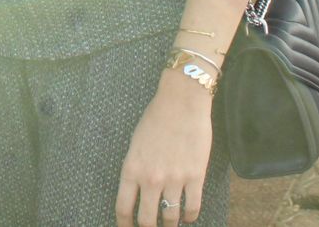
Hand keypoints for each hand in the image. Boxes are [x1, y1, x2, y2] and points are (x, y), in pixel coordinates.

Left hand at [115, 70, 213, 225]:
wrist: (181, 103)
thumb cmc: (156, 119)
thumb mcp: (135, 144)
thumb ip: (135, 169)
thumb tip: (138, 192)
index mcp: (131, 169)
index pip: (123, 207)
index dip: (125, 224)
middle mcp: (151, 179)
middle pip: (147, 220)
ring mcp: (174, 180)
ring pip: (171, 218)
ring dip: (171, 224)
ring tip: (171, 224)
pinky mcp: (195, 177)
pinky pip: (193, 207)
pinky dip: (190, 217)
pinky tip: (188, 218)